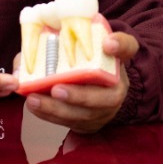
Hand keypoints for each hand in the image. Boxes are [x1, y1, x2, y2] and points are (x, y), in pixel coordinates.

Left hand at [24, 31, 138, 133]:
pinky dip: (51, 116)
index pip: (128, 47)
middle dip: (80, 96)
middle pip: (107, 96)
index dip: (120, 45)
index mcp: (118, 58)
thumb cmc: (84, 59)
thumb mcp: (77, 44)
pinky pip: (72, 123)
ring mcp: (106, 109)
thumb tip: (34, 46)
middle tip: (56, 89)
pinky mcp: (91, 123)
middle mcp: (119, 85)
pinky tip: (34, 107)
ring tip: (34, 100)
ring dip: (58, 109)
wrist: (95, 86)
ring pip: (86, 115)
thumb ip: (59, 39)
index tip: (107, 44)